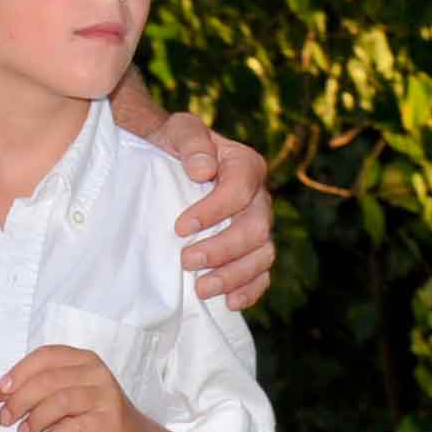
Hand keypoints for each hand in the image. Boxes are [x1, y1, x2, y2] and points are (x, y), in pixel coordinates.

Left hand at [0, 344, 153, 431]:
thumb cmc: (94, 416)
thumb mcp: (70, 394)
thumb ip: (45, 386)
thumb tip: (4, 391)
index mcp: (84, 360)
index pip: (46, 355)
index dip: (19, 371)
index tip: (1, 390)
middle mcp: (97, 373)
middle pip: (48, 379)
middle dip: (21, 399)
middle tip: (6, 418)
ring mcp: (106, 396)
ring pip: (60, 401)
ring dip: (35, 419)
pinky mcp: (110, 421)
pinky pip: (73, 427)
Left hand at [150, 111, 276, 306]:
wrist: (169, 160)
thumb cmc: (175, 143)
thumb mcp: (178, 129)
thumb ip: (191, 140)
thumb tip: (203, 170)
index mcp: (245, 165)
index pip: (240, 190)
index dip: (213, 211)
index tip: (180, 227)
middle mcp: (259, 197)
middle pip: (256, 228)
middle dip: (222, 249)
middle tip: (186, 261)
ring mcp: (258, 226)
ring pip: (262, 255)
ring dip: (234, 276)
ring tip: (201, 289)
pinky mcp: (250, 250)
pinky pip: (262, 274)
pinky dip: (250, 290)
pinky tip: (229, 302)